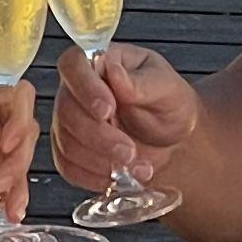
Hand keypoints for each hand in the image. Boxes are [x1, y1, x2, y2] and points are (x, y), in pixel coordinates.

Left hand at [0, 74, 38, 217]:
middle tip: (2, 182)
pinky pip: (8, 172)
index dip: (18, 119)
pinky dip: (10, 191)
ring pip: (19, 153)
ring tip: (10, 208)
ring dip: (18, 181)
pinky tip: (7, 208)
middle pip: (23, 127)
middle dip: (17, 157)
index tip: (6, 145)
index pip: (14, 95)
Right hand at [54, 41, 199, 191]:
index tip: (108, 109)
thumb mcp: (167, 88)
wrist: (174, 138)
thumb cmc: (169, 102)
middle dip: (99, 136)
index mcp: (98, 62)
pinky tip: (119, 178)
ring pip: (67, 142)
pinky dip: (94, 177)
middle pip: (67, 110)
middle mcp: (76, 90)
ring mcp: (69, 122)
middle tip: (130, 151)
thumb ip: (141, 82)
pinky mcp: (69, 152)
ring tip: (136, 166)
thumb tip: (114, 72)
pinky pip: (68, 167)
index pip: (73, 65)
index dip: (85, 88)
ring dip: (101, 160)